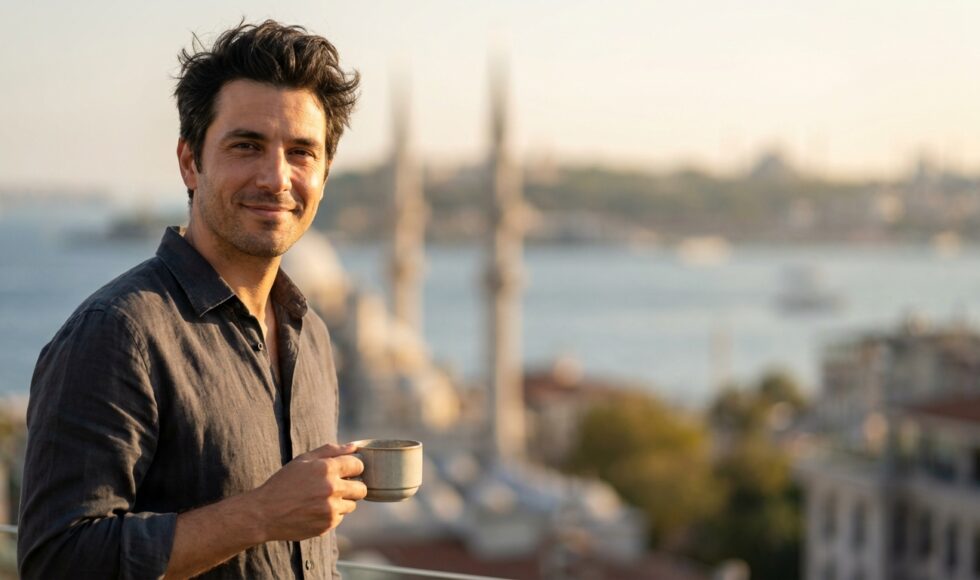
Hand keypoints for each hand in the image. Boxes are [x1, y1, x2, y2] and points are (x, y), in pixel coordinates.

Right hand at [250, 442, 366, 541]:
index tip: (346, 470)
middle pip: (361, 488)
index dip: (353, 467)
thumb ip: (330, 451)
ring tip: (321, 499)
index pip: (358, 465)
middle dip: (353, 486)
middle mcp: (332, 489)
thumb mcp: (303, 460)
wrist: (264, 513)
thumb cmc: (283, 483)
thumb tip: (354, 446)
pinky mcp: (328, 525)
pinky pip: (340, 517)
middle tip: (338, 486)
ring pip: (352, 504)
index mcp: (327, 468)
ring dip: (342, 501)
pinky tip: (315, 510)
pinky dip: (332, 514)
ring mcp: (331, 509)